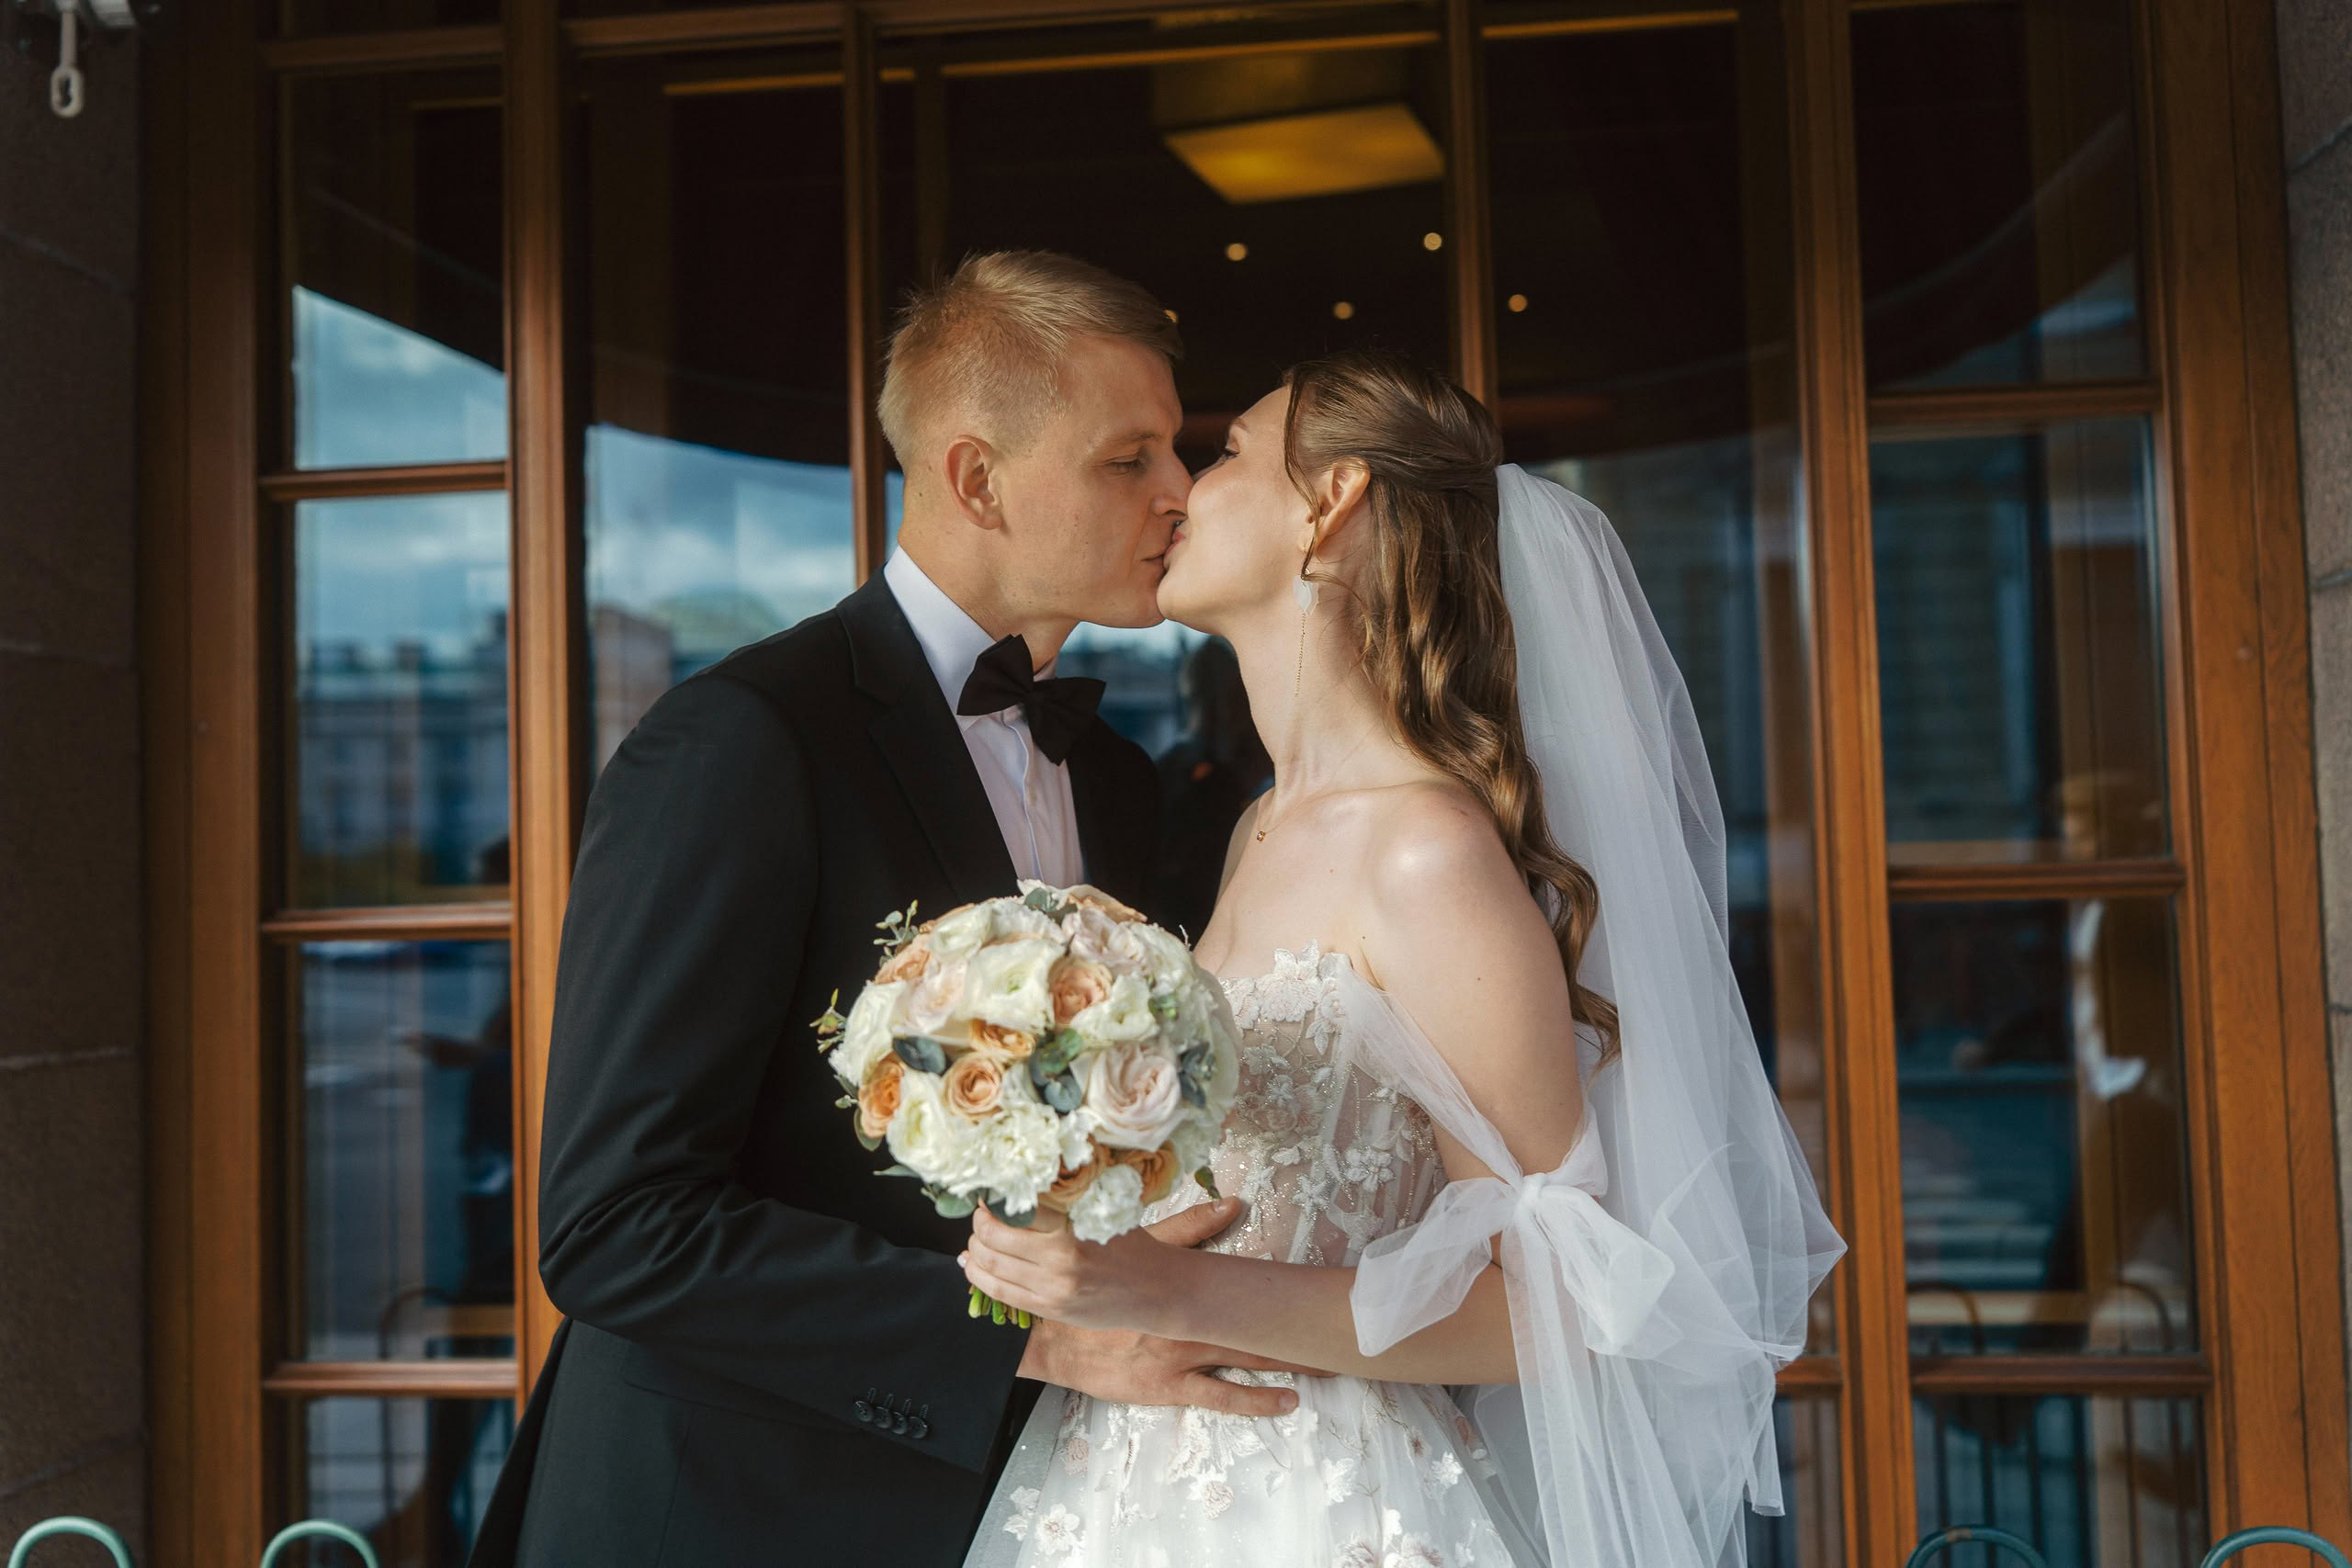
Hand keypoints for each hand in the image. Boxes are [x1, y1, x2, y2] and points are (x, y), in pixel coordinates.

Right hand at [995, 1198, 1325, 1418]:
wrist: (1055, 1336)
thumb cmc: (1097, 1289)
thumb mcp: (1140, 1249)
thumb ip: (1188, 1228)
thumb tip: (1232, 1202)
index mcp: (1186, 1284)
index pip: (1246, 1280)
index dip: (1286, 1282)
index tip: (1323, 1283)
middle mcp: (1190, 1319)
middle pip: (1255, 1320)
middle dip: (1298, 1323)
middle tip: (1344, 1324)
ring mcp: (1183, 1354)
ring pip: (1247, 1356)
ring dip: (1290, 1358)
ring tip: (1331, 1360)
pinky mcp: (1171, 1385)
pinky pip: (1221, 1395)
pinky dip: (1255, 1399)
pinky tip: (1288, 1401)